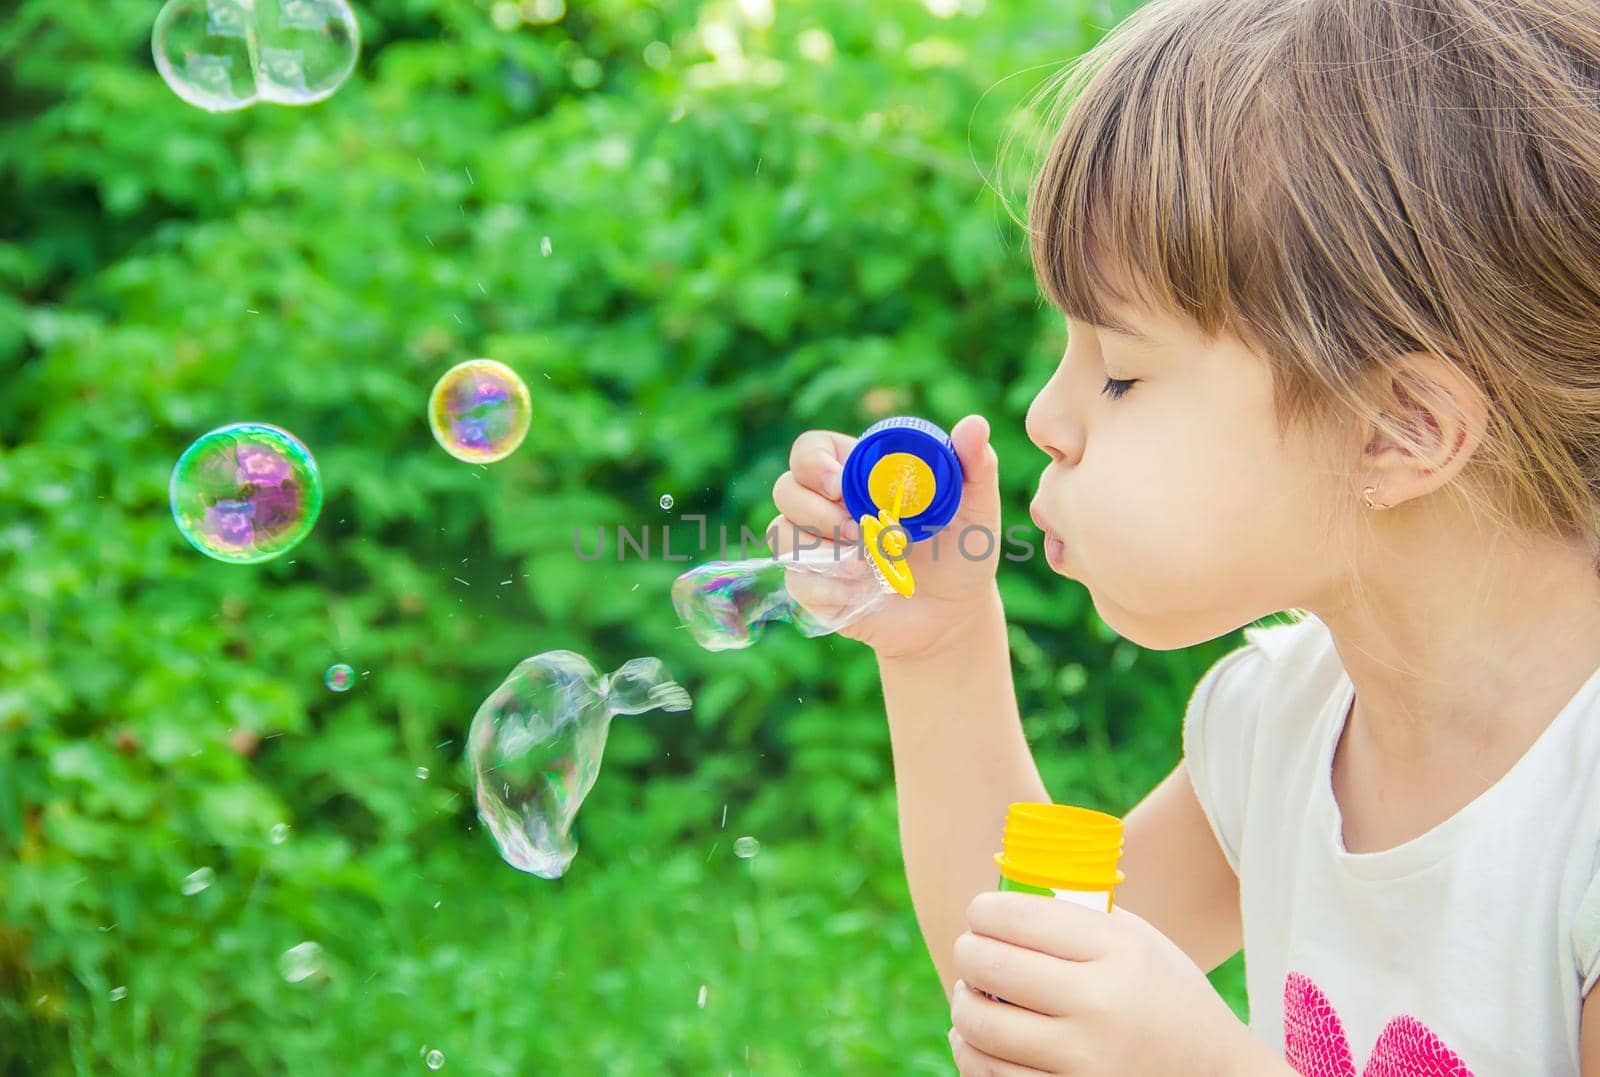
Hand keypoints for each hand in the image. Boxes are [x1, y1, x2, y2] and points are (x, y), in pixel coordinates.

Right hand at [767, 414, 1003, 659]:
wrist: (954, 615)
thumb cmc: (963, 554)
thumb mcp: (975, 507)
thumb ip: (976, 464)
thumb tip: (974, 424)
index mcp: (857, 475)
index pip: (809, 451)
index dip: (813, 464)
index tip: (840, 486)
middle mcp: (828, 507)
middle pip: (786, 489)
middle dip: (817, 511)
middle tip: (860, 531)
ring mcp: (816, 547)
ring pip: (781, 534)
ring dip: (819, 550)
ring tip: (865, 566)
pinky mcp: (814, 587)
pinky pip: (795, 580)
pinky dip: (826, 587)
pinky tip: (859, 592)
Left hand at [946, 892, 1260, 1076]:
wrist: (1216, 1074)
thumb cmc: (1165, 996)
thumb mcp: (1138, 943)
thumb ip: (1078, 920)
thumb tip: (1003, 904)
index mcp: (1117, 951)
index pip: (1022, 917)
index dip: (985, 911)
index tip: (978, 913)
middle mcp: (1099, 1004)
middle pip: (991, 965)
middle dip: (967, 952)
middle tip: (969, 950)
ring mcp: (1083, 1059)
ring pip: (980, 1024)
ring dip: (963, 1005)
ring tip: (971, 994)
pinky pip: (991, 1074)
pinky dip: (972, 1052)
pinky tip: (976, 1037)